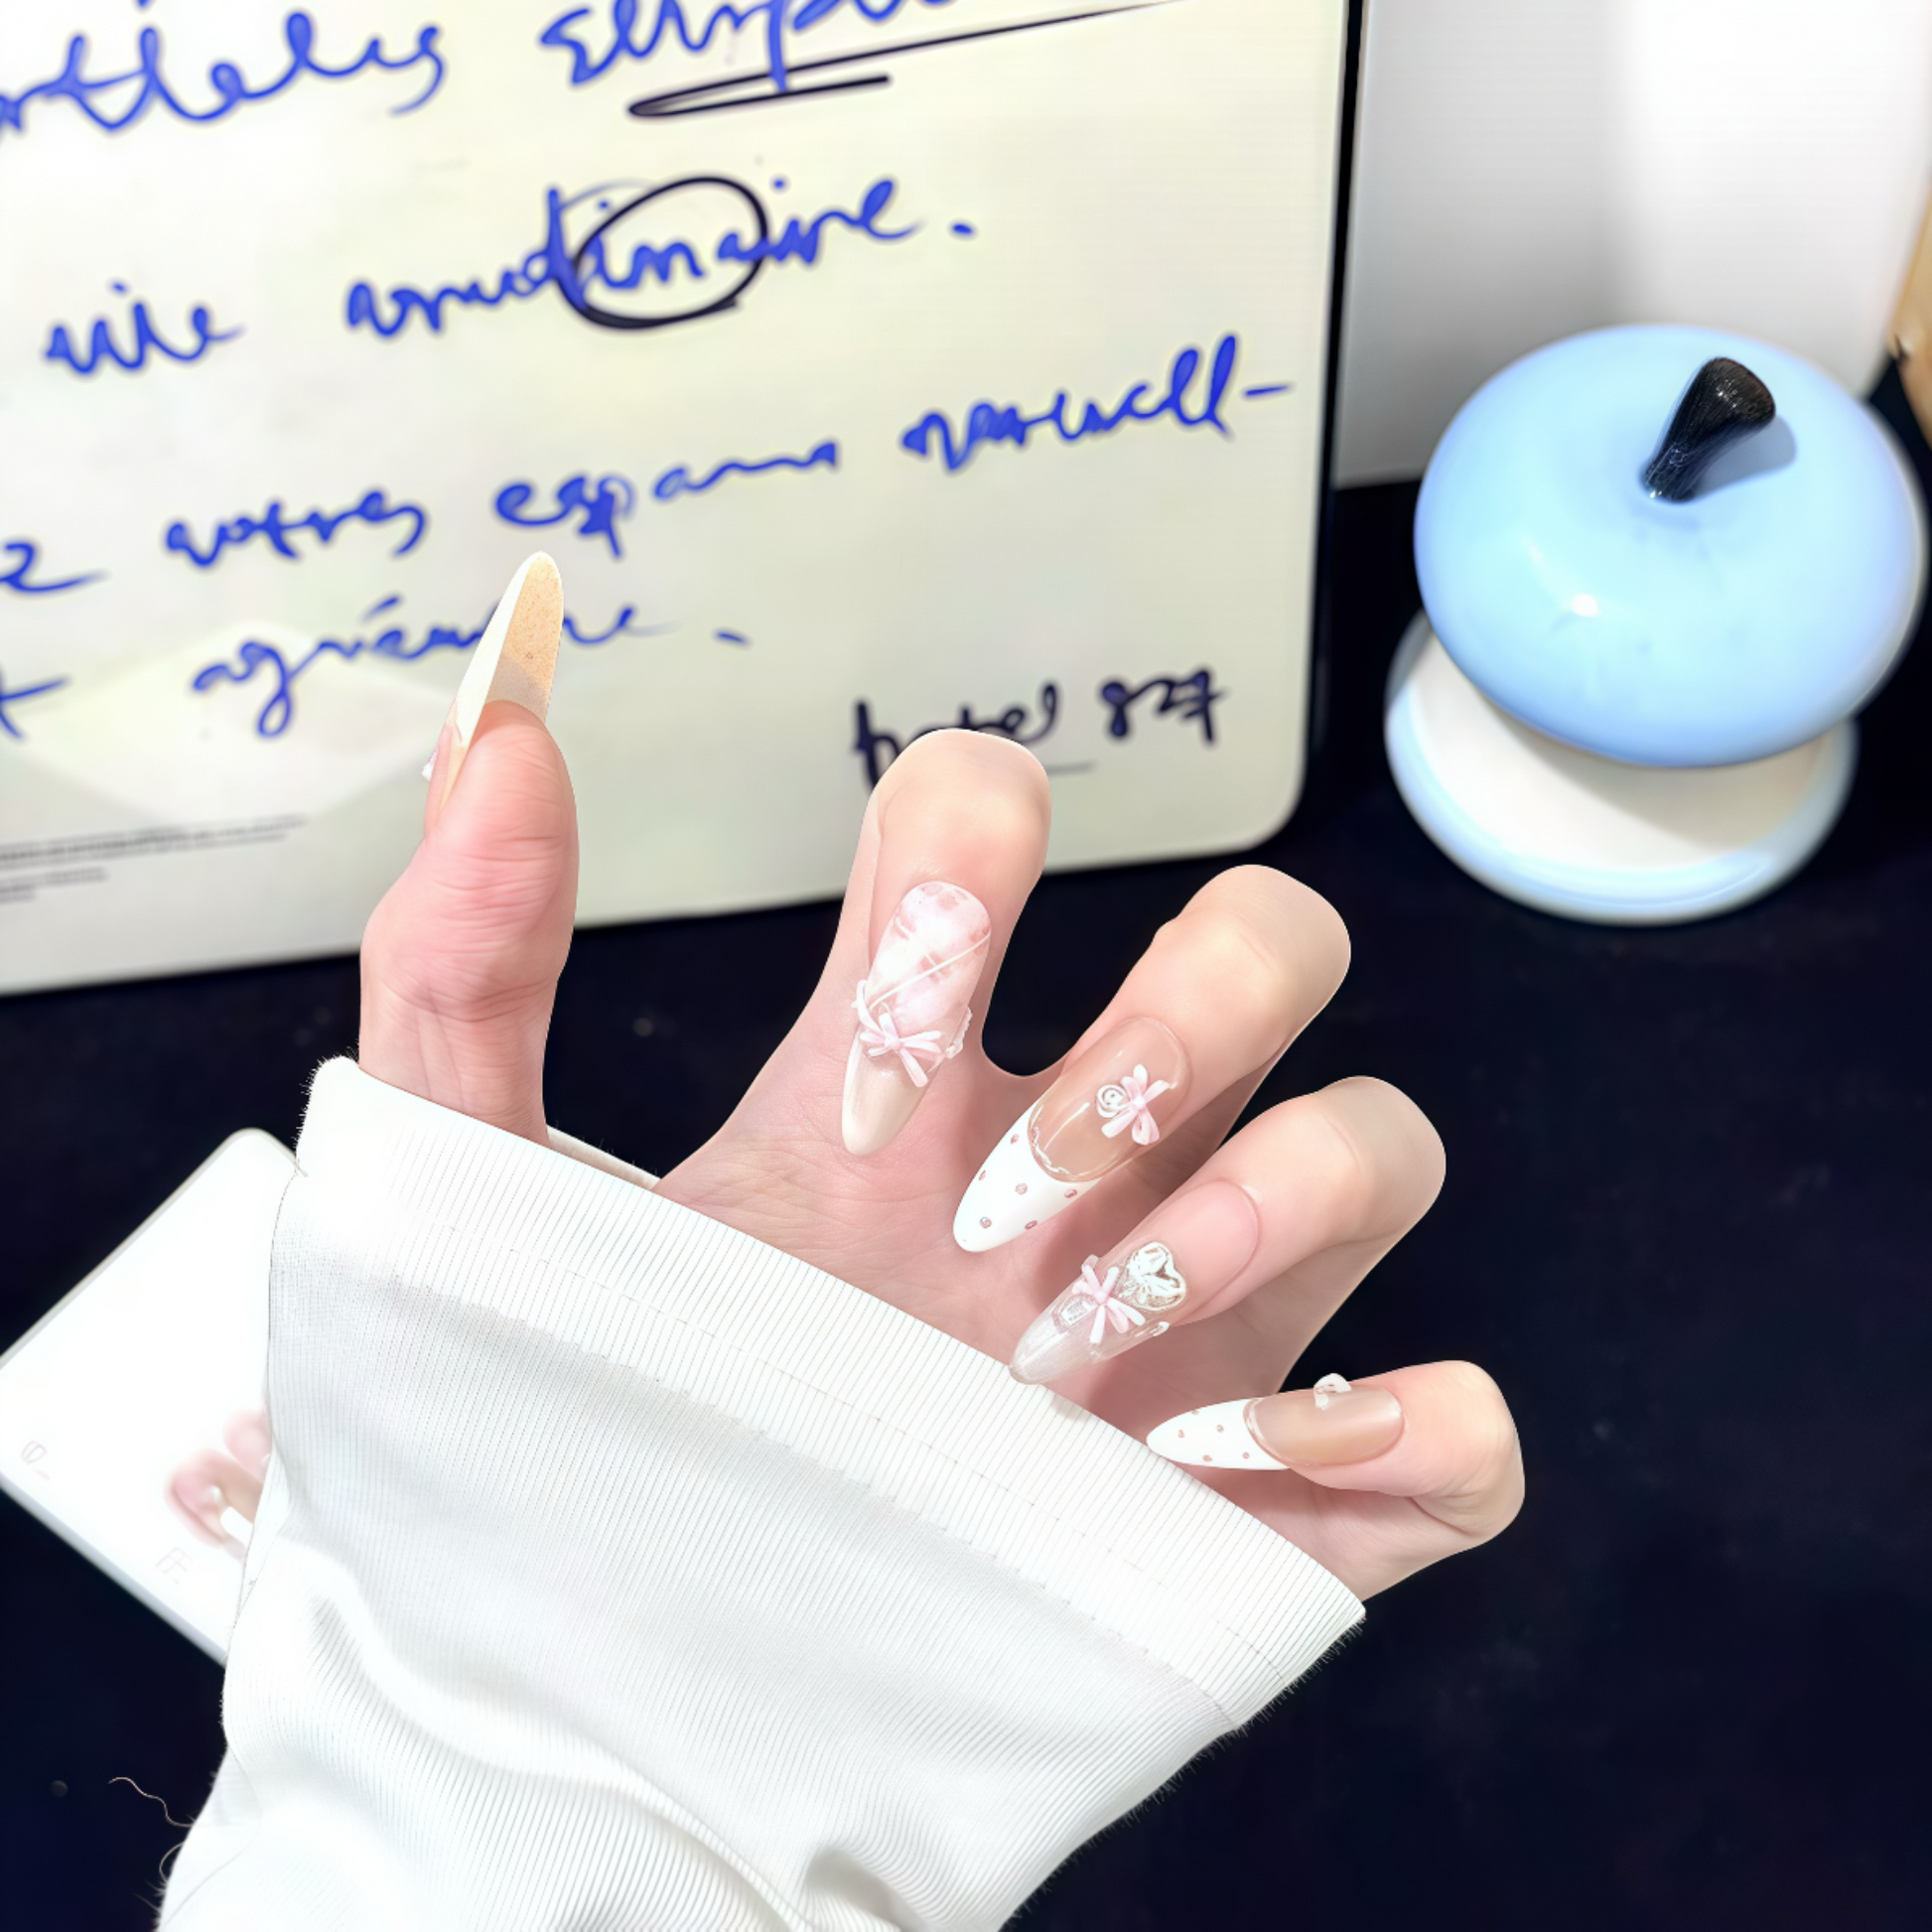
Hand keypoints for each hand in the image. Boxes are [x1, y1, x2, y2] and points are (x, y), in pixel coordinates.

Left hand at [361, 703, 1521, 1597]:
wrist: (632, 1720)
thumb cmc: (583, 1440)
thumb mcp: (485, 1205)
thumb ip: (462, 972)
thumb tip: (504, 732)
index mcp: (911, 1078)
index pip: (1003, 821)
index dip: (963, 876)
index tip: (868, 1076)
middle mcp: (1082, 1169)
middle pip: (1267, 935)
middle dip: (1179, 1018)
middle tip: (1019, 1196)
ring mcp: (1199, 1330)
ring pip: (1387, 1135)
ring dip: (1278, 1204)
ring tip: (1080, 1359)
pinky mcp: (1278, 1509)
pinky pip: (1465, 1428)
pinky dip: (1415, 1429)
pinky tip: (1250, 1470)